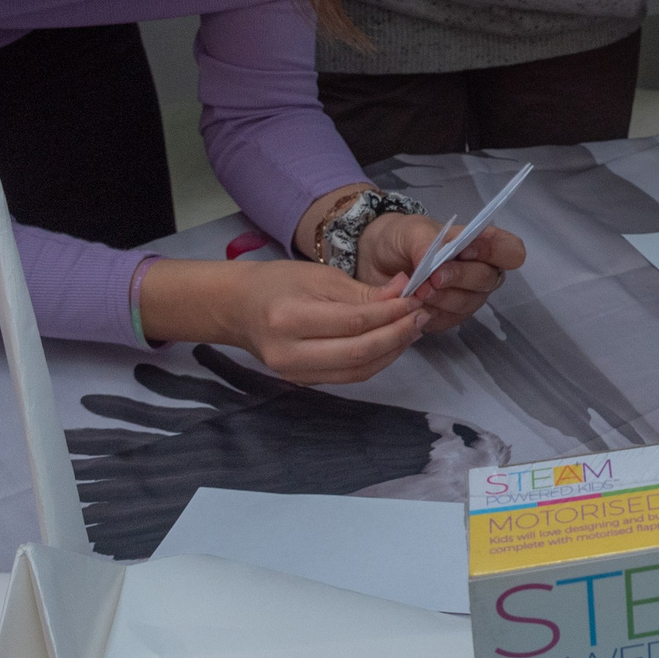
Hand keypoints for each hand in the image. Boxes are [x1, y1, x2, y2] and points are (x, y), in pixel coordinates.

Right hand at [219, 261, 425, 384]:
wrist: (237, 309)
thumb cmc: (276, 283)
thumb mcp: (318, 275)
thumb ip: (362, 290)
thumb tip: (403, 292)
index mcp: (289, 319)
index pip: (353, 322)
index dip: (390, 314)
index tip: (414, 300)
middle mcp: (290, 354)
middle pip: (358, 353)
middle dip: (397, 336)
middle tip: (421, 316)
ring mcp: (295, 374)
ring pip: (357, 371)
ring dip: (391, 352)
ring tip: (412, 329)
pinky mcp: (303, 382)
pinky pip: (348, 376)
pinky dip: (375, 361)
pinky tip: (391, 342)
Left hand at [356, 211, 525, 334]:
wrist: (375, 260)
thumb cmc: (402, 238)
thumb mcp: (411, 230)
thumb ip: (426, 242)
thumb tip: (435, 259)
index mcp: (482, 243)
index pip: (511, 251)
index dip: (493, 252)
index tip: (464, 250)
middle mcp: (481, 272)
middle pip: (489, 280)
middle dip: (460, 277)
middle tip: (432, 277)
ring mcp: (467, 297)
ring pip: (469, 303)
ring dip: (443, 298)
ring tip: (418, 290)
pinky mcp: (449, 317)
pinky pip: (449, 320)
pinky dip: (431, 312)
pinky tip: (415, 303)